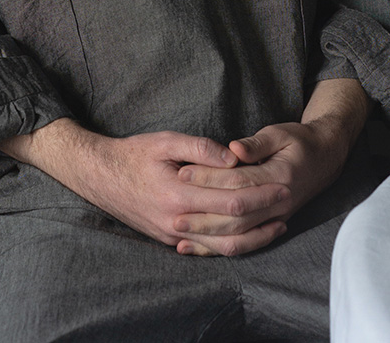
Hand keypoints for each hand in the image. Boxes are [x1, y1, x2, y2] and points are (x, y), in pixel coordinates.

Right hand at [0, 121, 291, 253]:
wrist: (100, 177)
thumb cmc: (134, 154)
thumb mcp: (165, 140)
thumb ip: (200, 148)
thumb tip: (234, 158)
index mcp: (179, 195)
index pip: (231, 202)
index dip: (260, 195)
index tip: (283, 184)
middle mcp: (178, 222)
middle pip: (233, 228)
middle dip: (264, 215)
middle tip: (289, 202)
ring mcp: (174, 236)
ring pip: (223, 246)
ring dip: (254, 237)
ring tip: (278, 224)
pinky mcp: (171, 241)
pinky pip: (207, 249)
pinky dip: (232, 245)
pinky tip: (249, 236)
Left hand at [174, 119, 345, 255]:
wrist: (324, 160)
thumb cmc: (299, 141)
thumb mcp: (280, 133)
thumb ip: (257, 143)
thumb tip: (234, 148)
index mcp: (280, 176)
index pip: (238, 181)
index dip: (209, 178)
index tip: (183, 173)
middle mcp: (278, 203)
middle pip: (236, 216)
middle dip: (203, 216)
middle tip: (174, 213)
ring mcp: (276, 218)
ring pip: (239, 236)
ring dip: (207, 237)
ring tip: (178, 232)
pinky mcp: (270, 226)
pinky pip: (243, 244)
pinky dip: (217, 249)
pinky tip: (193, 248)